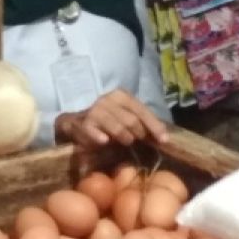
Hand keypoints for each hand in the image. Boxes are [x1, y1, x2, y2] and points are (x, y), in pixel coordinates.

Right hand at [54, 89, 170, 147]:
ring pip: (117, 127)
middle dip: (139, 133)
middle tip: (140, 141)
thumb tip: (163, 137)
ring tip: (126, 142)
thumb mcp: (124, 116)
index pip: (142, 111)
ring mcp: (95, 110)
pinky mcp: (83, 122)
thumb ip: (141, 123)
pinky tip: (104, 142)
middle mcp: (109, 100)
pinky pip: (95, 131)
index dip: (155, 126)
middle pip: (132, 120)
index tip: (164, 140)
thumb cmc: (106, 120)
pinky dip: (100, 137)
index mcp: (122, 96)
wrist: (74, 122)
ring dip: (124, 137)